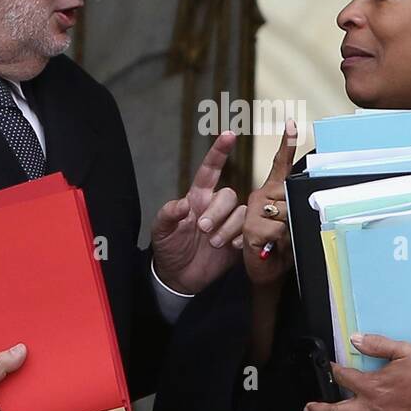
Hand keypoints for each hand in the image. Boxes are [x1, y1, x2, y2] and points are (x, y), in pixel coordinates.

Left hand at [151, 131, 246, 294]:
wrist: (179, 276)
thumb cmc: (169, 248)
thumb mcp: (160, 230)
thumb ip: (168, 214)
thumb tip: (182, 204)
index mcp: (197, 198)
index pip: (209, 170)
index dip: (219, 152)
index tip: (229, 135)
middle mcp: (215, 206)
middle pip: (228, 195)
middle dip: (218, 211)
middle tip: (203, 228)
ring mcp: (228, 222)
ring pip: (241, 213)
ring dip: (228, 228)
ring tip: (213, 243)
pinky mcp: (239, 239)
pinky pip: (249, 230)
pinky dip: (240, 238)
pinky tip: (230, 247)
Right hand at [242, 120, 297, 286]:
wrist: (263, 273)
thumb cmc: (278, 249)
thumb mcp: (291, 227)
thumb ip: (294, 211)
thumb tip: (301, 203)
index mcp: (268, 194)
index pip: (278, 166)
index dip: (286, 144)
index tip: (293, 125)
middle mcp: (257, 197)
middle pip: (287, 194)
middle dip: (293, 214)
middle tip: (286, 233)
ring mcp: (250, 211)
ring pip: (282, 211)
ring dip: (285, 231)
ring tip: (278, 242)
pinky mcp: (248, 227)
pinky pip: (273, 228)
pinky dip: (277, 240)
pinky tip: (270, 246)